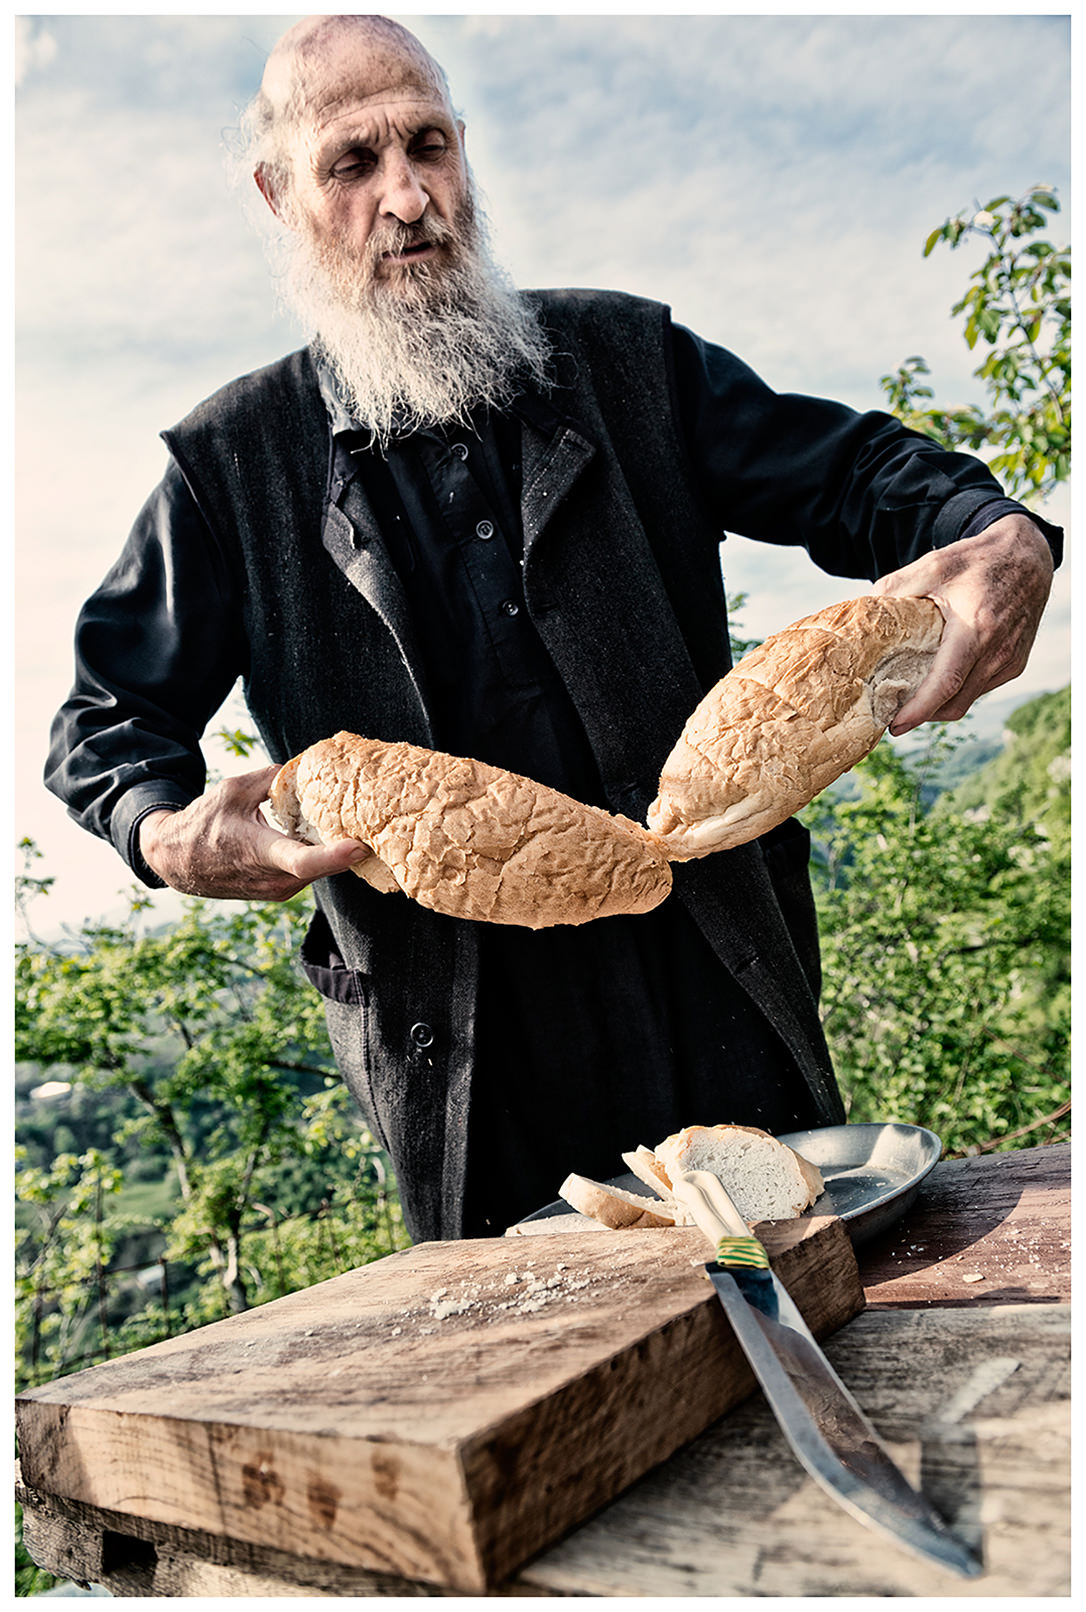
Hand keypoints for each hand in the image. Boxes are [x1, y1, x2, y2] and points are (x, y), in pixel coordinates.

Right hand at [139, 765, 370, 899]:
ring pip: (321, 872)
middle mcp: (273, 879)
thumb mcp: (233, 789)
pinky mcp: (281, 892)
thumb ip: (272, 777)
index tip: (360, 846)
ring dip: (336, 852)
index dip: (335, 856)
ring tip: (349, 826)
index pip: (304, 861)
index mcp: (260, 852)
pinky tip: (326, 837)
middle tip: (371, 823)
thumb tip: (304, 766)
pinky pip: (311, 874)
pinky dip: (322, 858)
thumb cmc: (203, 823)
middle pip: (325, 866)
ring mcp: (278, 891)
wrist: (177, 862)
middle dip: (349, 848)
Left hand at [871, 513, 1054, 734]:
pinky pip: (980, 690)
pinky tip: (937, 679)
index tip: (895, 726)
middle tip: (891, 713)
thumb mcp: (932, 566)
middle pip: (954, 702)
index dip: (918, 711)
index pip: (945, 683)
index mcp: (977, 629)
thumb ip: (894, 589)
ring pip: (967, 700)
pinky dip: (957, 692)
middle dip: (922, 715)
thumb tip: (862, 613)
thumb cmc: (977, 561)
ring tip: (910, 696)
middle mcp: (998, 652)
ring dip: (939, 705)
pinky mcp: (1015, 665)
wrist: (1028, 558)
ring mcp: (1010, 662)